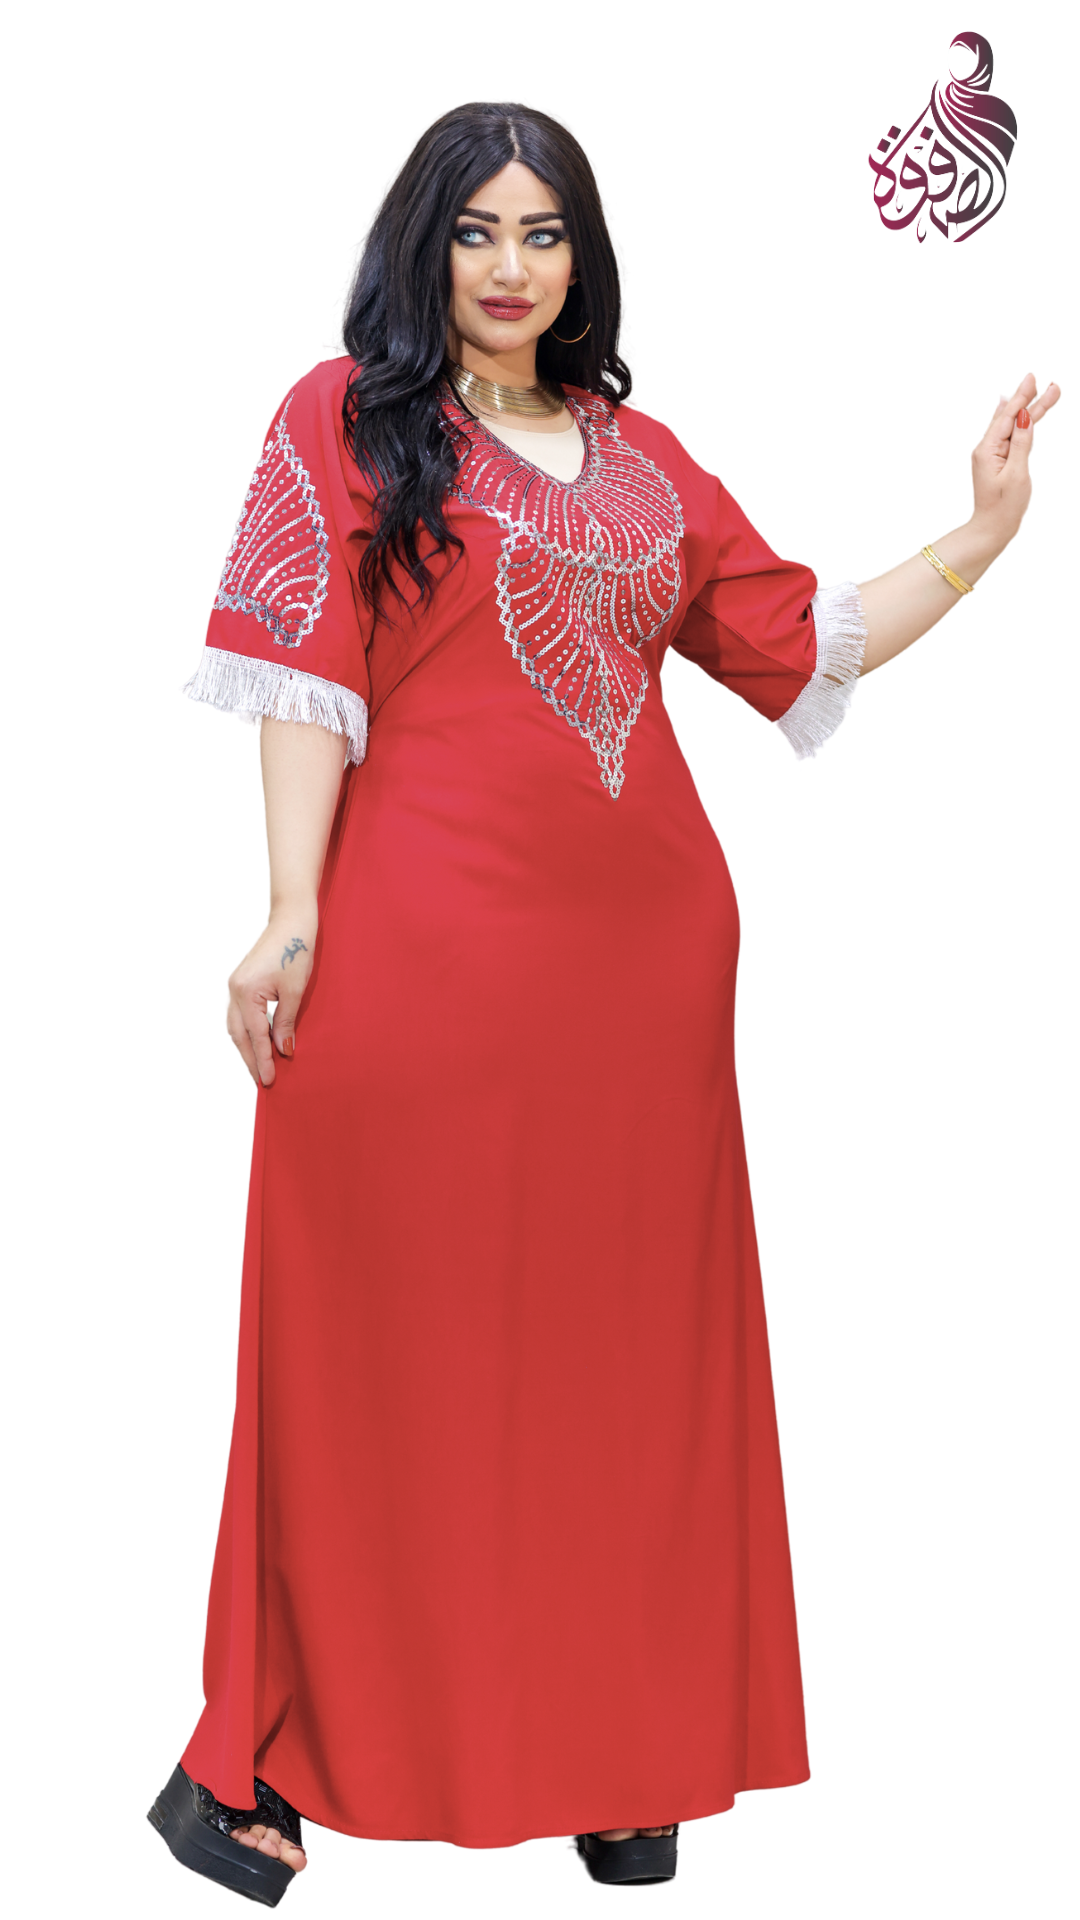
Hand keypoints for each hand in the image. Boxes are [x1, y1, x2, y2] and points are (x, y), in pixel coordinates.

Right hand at [227, 905, 317, 1087]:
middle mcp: (234, 990)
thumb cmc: (296, 950)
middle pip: (239, 1035)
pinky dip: (247, 1033)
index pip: (255, 1036)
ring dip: (247, 1048)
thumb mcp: (294, 991)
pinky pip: (239, 1016)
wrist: (291, 920)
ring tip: (259, 1069)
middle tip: (262, 1083)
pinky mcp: (241, 983)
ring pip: (236, 1027)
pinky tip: (257, 1044)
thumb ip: (285, 1023)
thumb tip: (283, 1051)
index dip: (262, 1060)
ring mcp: (234, 986)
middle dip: (250, 1060)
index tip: (269, 1081)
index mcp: (245, 992)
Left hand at [971, 373, 1059, 553]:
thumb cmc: (1004, 506)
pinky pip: (1011, 436)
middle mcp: (987, 448)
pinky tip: (1015, 409)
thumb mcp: (1016, 474)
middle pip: (1012, 417)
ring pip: (1013, 425)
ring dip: (1028, 409)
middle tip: (1047, 382)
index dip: (1023, 397)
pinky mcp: (998, 460)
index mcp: (988, 450)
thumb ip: (1021, 443)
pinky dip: (1020, 422)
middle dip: (1030, 399)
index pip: (1009, 417)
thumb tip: (1024, 417)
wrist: (992, 529)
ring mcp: (991, 454)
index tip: (1033, 378)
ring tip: (1042, 390)